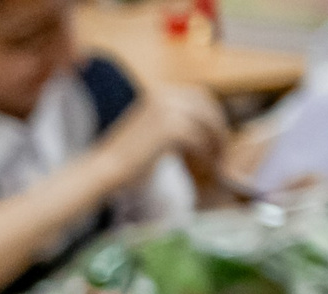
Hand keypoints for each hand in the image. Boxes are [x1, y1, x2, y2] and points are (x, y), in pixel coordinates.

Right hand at [99, 82, 227, 182]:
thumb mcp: (150, 128)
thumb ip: (171, 120)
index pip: (199, 97)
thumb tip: (198, 127)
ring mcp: (168, 109)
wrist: (104, 168)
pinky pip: (201, 138)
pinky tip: (208, 165)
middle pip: (208, 105)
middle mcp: (165, 94)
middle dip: (219, 126)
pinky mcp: (172, 128)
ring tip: (219, 158)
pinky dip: (207, 152)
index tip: (217, 135)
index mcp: (159, 92)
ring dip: (217, 140)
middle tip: (224, 147)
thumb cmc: (124, 156)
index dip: (212, 115)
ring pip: (208, 121)